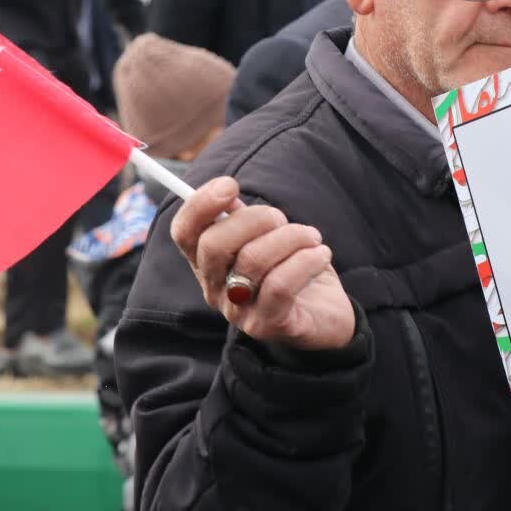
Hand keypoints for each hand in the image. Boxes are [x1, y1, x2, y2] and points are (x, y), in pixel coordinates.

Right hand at [170, 177, 353, 351]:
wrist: (326, 315)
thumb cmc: (292, 269)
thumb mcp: (266, 238)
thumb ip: (243, 218)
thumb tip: (225, 193)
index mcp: (208, 264)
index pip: (183, 233)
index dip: (200, 204)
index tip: (230, 185)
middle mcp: (215, 289)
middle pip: (213, 245)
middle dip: (254, 219)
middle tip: (282, 219)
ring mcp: (238, 312)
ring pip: (252, 260)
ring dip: (291, 237)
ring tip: (312, 237)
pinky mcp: (268, 325)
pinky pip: (280, 285)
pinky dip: (306, 261)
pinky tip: (321, 254)